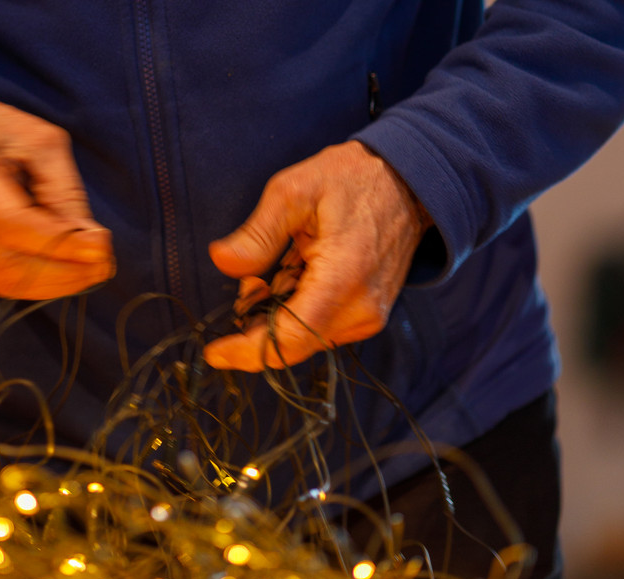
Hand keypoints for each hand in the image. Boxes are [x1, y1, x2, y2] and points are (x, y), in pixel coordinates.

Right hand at [0, 96, 114, 299]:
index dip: (61, 245)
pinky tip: (59, 271)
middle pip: (9, 263)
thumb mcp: (36, 140)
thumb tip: (90, 240)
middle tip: (103, 266)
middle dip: (66, 272)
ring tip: (88, 270)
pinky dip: (34, 284)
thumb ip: (64, 189)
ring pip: (4, 282)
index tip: (102, 248)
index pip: (13, 224)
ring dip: (55, 283)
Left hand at [203, 141, 431, 371]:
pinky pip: (319, 329)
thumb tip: (222, 262)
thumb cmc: (352, 180)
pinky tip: (298, 275)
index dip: (246, 352)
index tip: (215, 353)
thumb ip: (257, 233)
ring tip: (281, 266)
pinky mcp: (369, 317)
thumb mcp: (294, 191)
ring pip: (303, 339)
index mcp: (343, 280)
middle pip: (291, 344)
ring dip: (277, 314)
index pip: (288, 340)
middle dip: (258, 322)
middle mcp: (361, 310)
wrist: (409, 182)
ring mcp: (369, 317)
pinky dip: (297, 311)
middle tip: (252, 279)